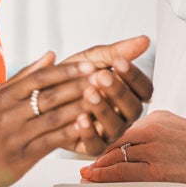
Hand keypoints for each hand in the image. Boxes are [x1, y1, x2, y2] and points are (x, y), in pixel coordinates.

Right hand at [0, 53, 103, 186]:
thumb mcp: (0, 99)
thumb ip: (26, 76)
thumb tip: (52, 54)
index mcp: (6, 96)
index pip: (41, 78)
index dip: (68, 71)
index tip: (91, 66)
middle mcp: (9, 113)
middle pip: (50, 96)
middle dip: (80, 86)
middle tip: (105, 79)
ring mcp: (15, 135)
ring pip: (53, 118)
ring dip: (81, 108)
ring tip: (104, 101)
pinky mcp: (21, 156)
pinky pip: (51, 142)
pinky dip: (71, 133)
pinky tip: (88, 127)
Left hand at [59, 35, 152, 155]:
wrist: (41, 94)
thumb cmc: (72, 76)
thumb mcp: (93, 59)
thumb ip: (118, 51)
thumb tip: (145, 40)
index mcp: (130, 94)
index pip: (144, 89)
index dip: (134, 76)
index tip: (119, 61)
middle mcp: (123, 115)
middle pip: (134, 109)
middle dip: (118, 91)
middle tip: (102, 76)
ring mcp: (109, 132)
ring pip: (116, 127)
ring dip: (104, 110)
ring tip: (89, 93)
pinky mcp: (90, 146)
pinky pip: (95, 145)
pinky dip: (89, 132)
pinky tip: (80, 118)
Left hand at [79, 110, 185, 184]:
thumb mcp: (177, 125)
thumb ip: (153, 129)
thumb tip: (130, 140)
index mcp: (156, 117)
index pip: (122, 129)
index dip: (103, 137)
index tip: (90, 146)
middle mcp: (153, 129)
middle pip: (114, 142)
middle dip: (96, 153)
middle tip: (83, 164)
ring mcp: (155, 149)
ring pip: (115, 157)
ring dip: (97, 167)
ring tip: (85, 174)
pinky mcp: (159, 169)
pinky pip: (124, 172)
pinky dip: (105, 176)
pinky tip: (93, 178)